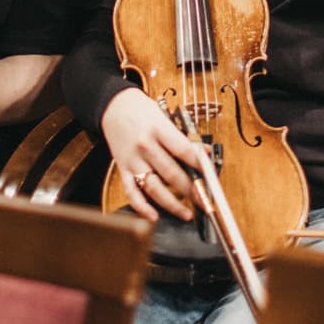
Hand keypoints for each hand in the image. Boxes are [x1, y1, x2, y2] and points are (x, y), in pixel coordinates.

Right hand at [101, 89, 205, 222]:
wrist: (113, 107)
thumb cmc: (142, 110)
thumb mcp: (165, 117)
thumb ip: (183, 137)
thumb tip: (204, 152)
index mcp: (158, 129)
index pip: (183, 150)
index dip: (199, 165)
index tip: (210, 176)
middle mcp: (145, 146)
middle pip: (171, 173)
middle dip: (191, 190)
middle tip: (205, 200)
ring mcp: (133, 160)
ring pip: (154, 187)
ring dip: (171, 204)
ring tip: (186, 213)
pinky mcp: (123, 169)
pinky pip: (132, 192)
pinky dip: (142, 207)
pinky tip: (153, 216)